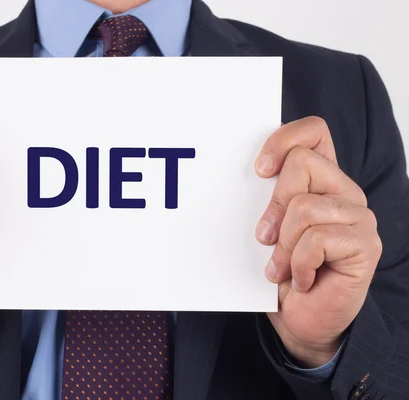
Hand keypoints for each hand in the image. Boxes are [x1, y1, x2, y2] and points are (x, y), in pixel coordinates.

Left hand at [255, 117, 381, 367]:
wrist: (300, 318)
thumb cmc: (281, 270)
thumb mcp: (267, 228)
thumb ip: (267, 199)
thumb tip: (252, 175)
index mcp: (321, 180)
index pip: (314, 132)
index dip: (284, 139)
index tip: (259, 170)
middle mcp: (344, 191)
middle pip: (302, 163)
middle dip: (273, 205)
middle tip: (265, 238)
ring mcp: (359, 217)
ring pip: (304, 206)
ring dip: (283, 244)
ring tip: (281, 266)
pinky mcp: (366, 245)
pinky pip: (316, 239)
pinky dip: (298, 263)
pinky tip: (302, 278)